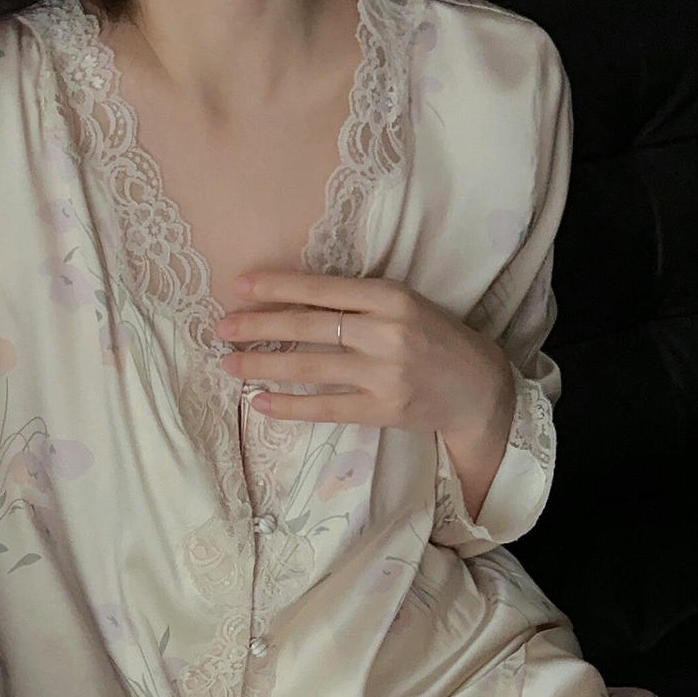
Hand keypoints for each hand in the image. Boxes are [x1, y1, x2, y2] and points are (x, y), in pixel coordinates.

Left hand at [215, 269, 514, 440]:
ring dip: (263, 365)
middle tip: (220, 328)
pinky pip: (325, 408)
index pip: (322, 289)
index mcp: (390, 296)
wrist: (477, 387)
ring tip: (229, 364)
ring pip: (310, 367)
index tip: (240, 286)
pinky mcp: (383, 410)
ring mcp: (384, 374)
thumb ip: (357, 302)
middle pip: (308, 327)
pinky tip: (260, 402)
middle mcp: (386, 332)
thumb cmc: (435, 339)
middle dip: (258, 326)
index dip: (278, 287)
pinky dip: (289, 406)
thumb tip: (294, 301)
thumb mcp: (403, 305)